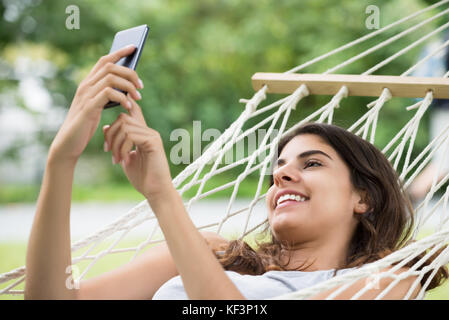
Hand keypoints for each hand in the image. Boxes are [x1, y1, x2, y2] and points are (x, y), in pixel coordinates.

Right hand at [49, 45, 143, 163]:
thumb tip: (128, 86)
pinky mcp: (88, 107)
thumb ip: (108, 95)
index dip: (119, 52)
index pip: (104, 60)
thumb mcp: (98, 107)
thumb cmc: (85, 125)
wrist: (69, 143)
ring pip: (111, 77)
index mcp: (88, 83)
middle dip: (130, 72)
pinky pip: (109, 93)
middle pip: (111, 66)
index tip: (134, 48)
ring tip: (138, 97)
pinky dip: (122, 98)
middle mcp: (86, 85)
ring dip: (128, 86)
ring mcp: (86, 95)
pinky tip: (129, 107)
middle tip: (141, 86)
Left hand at [103, 98, 173, 200]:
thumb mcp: (124, 157)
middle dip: (110, 135)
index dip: (117, 117)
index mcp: (142, 134)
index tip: (107, 138)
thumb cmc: (142, 178)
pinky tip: (124, 161)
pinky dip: (123, 149)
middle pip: (122, 118)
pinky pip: (130, 136)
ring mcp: (152, 135)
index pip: (131, 111)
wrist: (155, 191)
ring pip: (124, 127)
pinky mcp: (153, 142)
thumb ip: (117, 143)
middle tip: (108, 152)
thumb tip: (106, 127)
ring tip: (116, 160)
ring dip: (115, 144)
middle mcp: (148, 131)